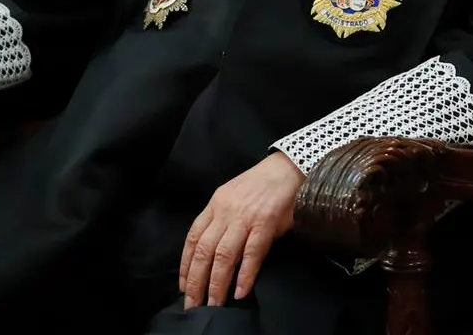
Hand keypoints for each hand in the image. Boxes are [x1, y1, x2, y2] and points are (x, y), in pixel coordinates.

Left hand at [179, 152, 303, 308]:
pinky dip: (245, 274)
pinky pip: (252, 253)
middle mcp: (226, 212)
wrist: (289, 167)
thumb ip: (221, 219)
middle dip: (196, 281)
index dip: (186, 264)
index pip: (193, 238)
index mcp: (215, 204)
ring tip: (214, 304)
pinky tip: (240, 291)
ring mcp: (245, 218)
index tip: (184, 286)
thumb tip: (212, 251)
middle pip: (204, 250)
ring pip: (224, 255)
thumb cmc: (261, 184)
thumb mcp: (232, 196)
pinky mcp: (266, 224)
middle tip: (193, 304)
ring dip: (217, 283)